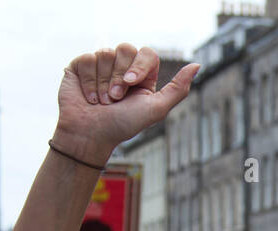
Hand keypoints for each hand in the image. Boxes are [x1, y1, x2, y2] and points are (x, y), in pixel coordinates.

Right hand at [53, 45, 198, 167]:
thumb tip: (197, 65)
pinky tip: (89, 97)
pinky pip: (87, 59)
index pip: (148, 53)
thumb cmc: (124, 125)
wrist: (90, 135)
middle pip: (126, 48)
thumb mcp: (156, 109)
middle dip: (120, 76)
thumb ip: (178, 88)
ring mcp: (101, 65)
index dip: (139, 65)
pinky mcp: (80, 66)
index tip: (131, 83)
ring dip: (104, 82)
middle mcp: (122, 68)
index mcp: (143, 76)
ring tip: (102, 101)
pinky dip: (89, 81)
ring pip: (106, 53)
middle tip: (115, 99)